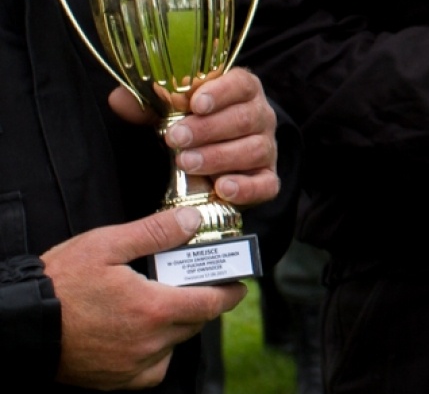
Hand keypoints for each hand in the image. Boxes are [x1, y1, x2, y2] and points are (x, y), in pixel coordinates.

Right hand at [44, 207, 247, 388]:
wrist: (21, 325)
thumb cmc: (59, 284)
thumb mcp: (106, 245)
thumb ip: (155, 232)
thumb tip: (193, 220)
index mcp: (154, 308)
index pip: (212, 303)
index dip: (229, 292)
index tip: (237, 283)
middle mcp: (149, 342)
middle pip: (195, 323)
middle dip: (203, 303)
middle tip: (197, 284)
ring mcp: (132, 365)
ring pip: (175, 345)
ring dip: (179, 326)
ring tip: (166, 304)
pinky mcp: (115, 381)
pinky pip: (153, 371)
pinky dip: (157, 354)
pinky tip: (147, 335)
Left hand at [109, 69, 279, 207]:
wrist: (214, 159)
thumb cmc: (192, 127)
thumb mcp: (170, 112)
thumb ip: (148, 104)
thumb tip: (119, 99)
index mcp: (242, 91)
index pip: (241, 83)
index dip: (220, 91)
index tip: (195, 102)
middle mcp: (261, 117)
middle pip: (245, 118)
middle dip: (208, 128)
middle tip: (175, 138)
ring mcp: (266, 148)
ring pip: (254, 149)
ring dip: (218, 156)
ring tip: (186, 162)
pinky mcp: (267, 179)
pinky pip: (265, 183)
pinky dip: (246, 187)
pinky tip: (222, 187)